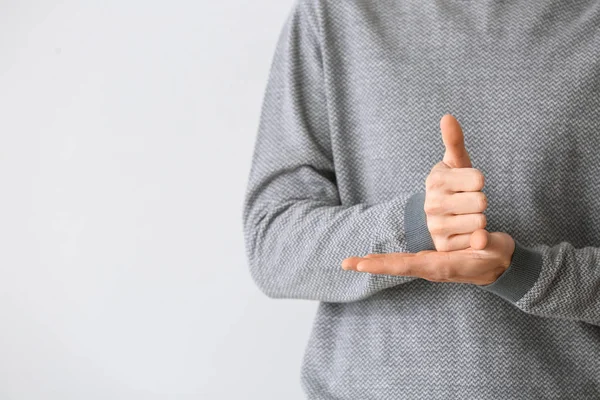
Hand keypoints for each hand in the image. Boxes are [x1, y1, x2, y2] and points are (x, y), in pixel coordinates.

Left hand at [341, 229, 515, 285]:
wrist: (503, 267)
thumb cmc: (497, 255)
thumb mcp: (494, 247)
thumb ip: (486, 242)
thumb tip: (480, 237)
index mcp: (441, 266)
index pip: (407, 265)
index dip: (384, 263)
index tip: (363, 264)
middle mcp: (431, 268)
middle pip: (396, 267)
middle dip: (371, 265)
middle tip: (346, 263)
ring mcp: (430, 267)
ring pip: (398, 265)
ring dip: (376, 263)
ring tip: (354, 262)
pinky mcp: (432, 262)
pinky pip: (405, 263)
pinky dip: (388, 261)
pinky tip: (375, 259)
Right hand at [425, 114, 487, 250]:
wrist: (440, 219)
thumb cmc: (454, 186)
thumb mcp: (456, 163)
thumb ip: (454, 140)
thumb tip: (448, 116)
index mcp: (435, 180)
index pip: (478, 178)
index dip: (478, 181)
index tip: (468, 184)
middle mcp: (432, 203)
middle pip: (481, 201)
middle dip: (480, 202)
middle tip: (468, 203)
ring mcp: (436, 226)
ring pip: (480, 222)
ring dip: (479, 220)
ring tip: (465, 217)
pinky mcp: (444, 246)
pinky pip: (476, 240)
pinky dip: (477, 238)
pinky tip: (466, 234)